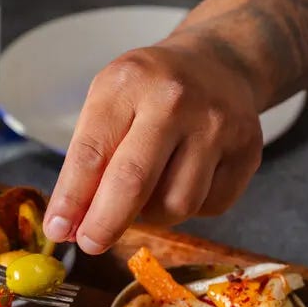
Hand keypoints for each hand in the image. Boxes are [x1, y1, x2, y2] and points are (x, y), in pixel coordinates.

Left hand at [42, 34, 262, 253]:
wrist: (219, 64)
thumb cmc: (153, 91)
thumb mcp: (110, 103)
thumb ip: (90, 160)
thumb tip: (71, 224)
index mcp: (129, 82)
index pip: (92, 153)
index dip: (72, 199)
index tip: (59, 230)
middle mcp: (176, 100)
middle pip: (135, 182)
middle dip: (106, 222)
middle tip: (91, 242)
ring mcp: (218, 126)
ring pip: (177, 204)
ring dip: (153, 214)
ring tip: (149, 193)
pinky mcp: (248, 151)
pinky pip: (210, 207)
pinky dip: (190, 208)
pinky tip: (185, 181)